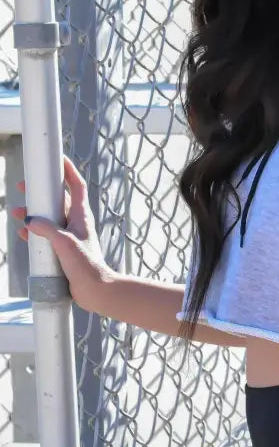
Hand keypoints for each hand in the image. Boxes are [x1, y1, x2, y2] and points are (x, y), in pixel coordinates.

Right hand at [11, 154, 115, 312]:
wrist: (94, 289)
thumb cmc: (85, 264)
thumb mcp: (64, 242)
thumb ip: (47, 229)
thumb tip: (30, 220)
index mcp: (81, 214)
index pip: (76, 185)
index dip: (68, 170)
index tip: (57, 158)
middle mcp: (76, 221)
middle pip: (57, 199)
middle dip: (40, 192)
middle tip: (23, 186)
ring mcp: (70, 235)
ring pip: (49, 217)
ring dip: (33, 213)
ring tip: (17, 212)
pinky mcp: (63, 248)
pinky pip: (46, 235)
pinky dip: (35, 231)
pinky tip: (24, 233)